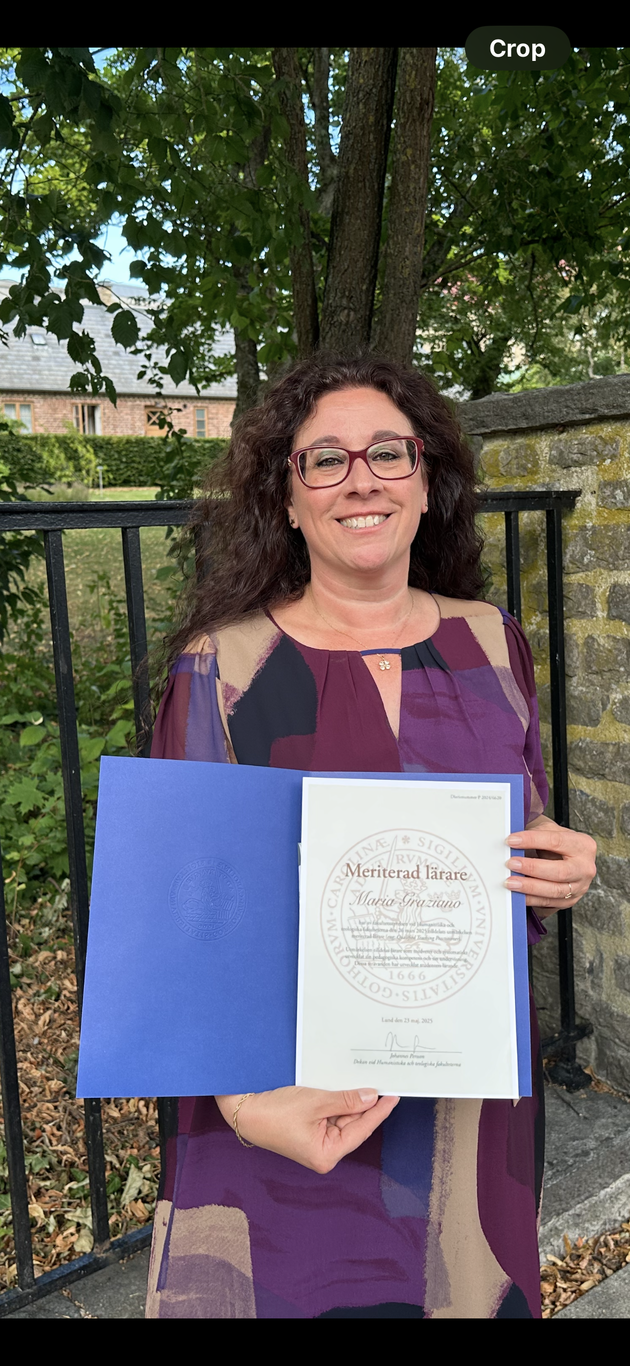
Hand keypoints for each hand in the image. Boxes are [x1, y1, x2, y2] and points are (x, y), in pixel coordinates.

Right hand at [214, 1086, 398, 1173]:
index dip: (379, 1111)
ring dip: (351, 1102)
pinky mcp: (309, 1132)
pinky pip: (330, 1116)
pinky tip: (346, 1088)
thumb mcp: (316, 1102)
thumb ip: (347, 1100)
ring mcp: (316, 1143)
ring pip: (343, 1119)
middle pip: (353, 1125)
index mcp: (327, 1155)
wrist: (244, 1110)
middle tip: (383, 1084)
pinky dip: (338, 1102)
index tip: (394, 1096)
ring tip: (366, 1082)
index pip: (362, 1130)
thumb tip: (371, 1097)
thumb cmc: (275, 1112)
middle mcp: (324, 1153)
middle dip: (365, 1105)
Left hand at [505, 815, 596, 915]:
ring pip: (554, 890)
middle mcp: (584, 867)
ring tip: (511, 881)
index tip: (512, 841)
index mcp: (583, 845)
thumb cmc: (556, 843)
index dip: (532, 840)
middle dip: (532, 868)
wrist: (565, 859)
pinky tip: (518, 894)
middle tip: (511, 864)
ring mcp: (579, 886)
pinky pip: (549, 902)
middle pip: (560, 871)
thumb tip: (514, 838)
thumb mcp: (550, 830)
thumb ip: (535, 832)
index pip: (556, 841)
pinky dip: (531, 899)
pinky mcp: (570, 900)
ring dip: (529, 887)